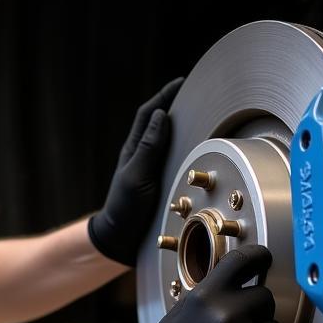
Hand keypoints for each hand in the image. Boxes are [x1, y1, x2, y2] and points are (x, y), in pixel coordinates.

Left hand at [88, 77, 184, 265]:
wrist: (121, 240)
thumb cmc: (125, 209)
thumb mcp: (137, 177)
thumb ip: (148, 147)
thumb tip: (161, 115)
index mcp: (134, 149)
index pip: (150, 114)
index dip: (165, 95)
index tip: (181, 81)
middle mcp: (142, 155)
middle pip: (159, 122)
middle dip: (176, 103)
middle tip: (196, 91)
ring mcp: (150, 168)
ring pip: (167, 139)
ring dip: (182, 124)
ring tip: (201, 112)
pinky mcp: (158, 182)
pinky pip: (173, 157)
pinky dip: (184, 146)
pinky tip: (198, 147)